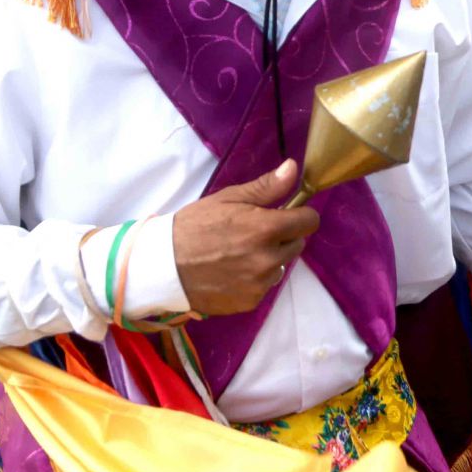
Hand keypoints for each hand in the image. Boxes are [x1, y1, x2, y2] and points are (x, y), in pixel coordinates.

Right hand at [172, 159, 318, 315]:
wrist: (162, 266)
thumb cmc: (194, 226)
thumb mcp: (229, 199)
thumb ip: (266, 187)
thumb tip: (294, 169)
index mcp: (266, 229)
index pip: (309, 221)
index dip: (299, 215)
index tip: (286, 214)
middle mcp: (268, 259)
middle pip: (296, 244)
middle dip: (282, 236)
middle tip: (253, 233)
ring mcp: (259, 284)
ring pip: (280, 266)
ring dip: (269, 259)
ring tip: (238, 254)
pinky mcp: (249, 302)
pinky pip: (263, 286)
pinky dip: (254, 279)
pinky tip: (231, 272)